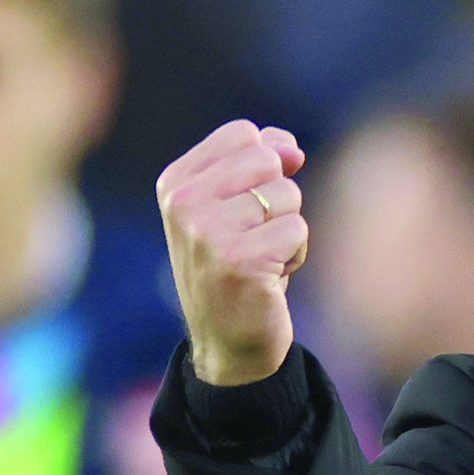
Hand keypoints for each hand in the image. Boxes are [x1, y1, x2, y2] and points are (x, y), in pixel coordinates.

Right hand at [156, 120, 307, 385]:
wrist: (229, 340)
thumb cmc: (239, 264)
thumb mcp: (236, 206)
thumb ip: (261, 162)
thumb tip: (289, 147)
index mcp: (175, 183)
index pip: (244, 134)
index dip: (268, 164)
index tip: (250, 204)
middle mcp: (183, 204)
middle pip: (269, 160)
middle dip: (280, 199)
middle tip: (256, 236)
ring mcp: (207, 233)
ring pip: (288, 195)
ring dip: (288, 230)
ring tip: (261, 258)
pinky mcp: (239, 261)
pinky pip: (298, 231)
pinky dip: (295, 255)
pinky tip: (269, 278)